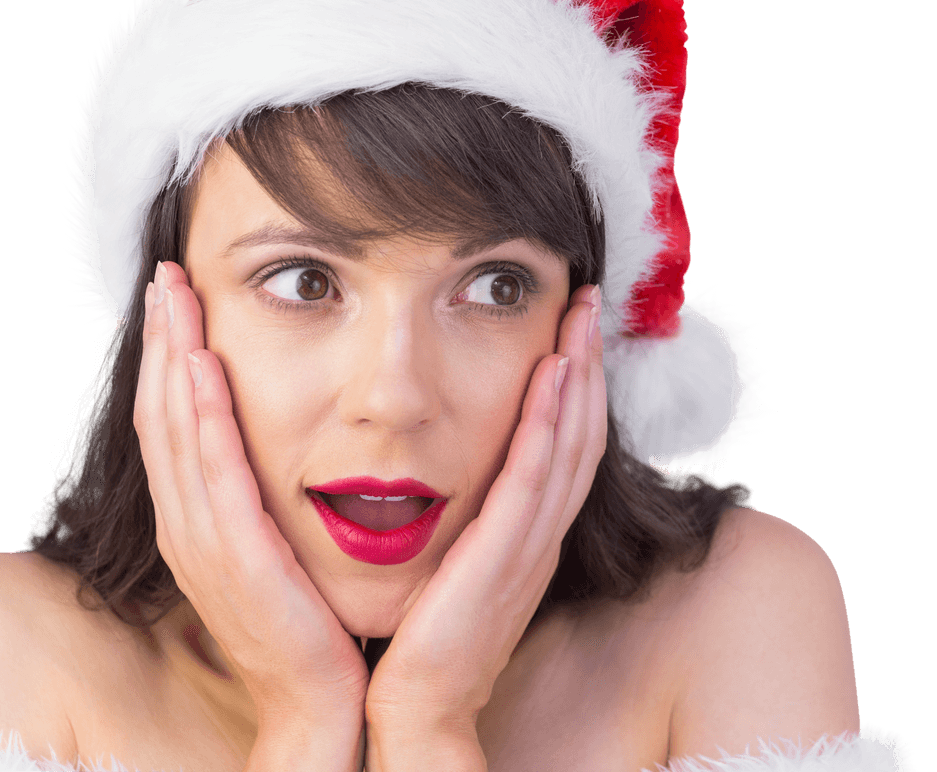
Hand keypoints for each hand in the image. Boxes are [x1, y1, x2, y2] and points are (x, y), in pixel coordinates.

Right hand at [133, 261, 369, 737]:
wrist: (319, 700)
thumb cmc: (305, 617)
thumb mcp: (273, 542)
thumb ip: (261, 490)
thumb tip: (270, 435)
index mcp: (195, 519)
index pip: (170, 422)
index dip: (166, 357)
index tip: (176, 298)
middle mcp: (186, 524)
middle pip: (160, 414)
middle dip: (161, 341)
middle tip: (165, 274)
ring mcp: (203, 541)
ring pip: (176, 432)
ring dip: (173, 359)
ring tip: (176, 295)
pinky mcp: (236, 557)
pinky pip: (214, 474)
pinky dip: (205, 417)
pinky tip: (204, 366)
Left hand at [364, 284, 606, 743]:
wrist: (415, 707)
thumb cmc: (426, 633)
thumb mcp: (457, 561)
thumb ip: (468, 514)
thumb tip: (451, 462)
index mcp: (527, 532)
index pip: (564, 443)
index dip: (576, 381)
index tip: (570, 322)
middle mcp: (539, 533)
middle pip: (580, 432)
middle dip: (587, 362)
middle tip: (589, 298)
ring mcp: (528, 546)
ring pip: (567, 446)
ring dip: (578, 377)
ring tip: (580, 316)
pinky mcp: (503, 559)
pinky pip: (532, 481)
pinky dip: (548, 426)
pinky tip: (552, 376)